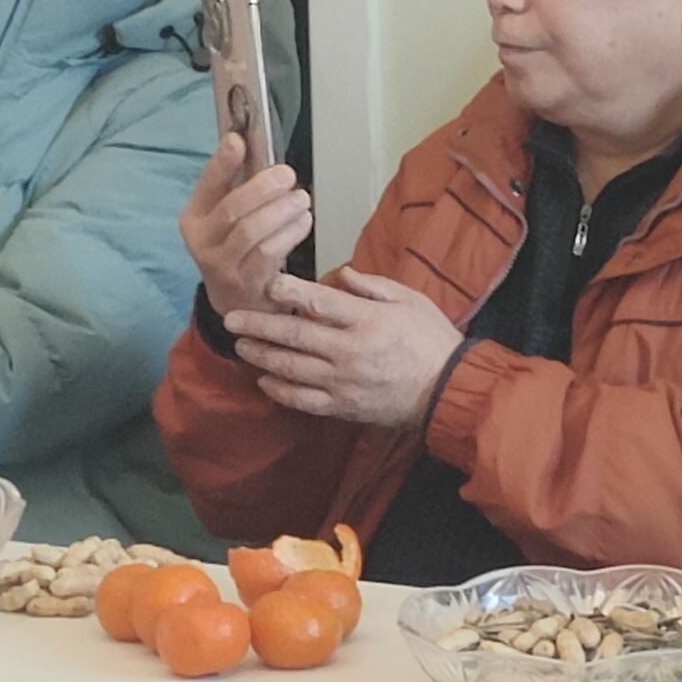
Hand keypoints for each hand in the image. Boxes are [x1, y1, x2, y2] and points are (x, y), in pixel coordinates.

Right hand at [180, 134, 317, 325]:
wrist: (237, 300)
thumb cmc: (237, 247)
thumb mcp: (228, 216)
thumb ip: (238, 183)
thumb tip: (250, 141)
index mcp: (195, 216)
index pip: (207, 185)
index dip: (222, 162)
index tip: (238, 140)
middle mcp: (202, 241)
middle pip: (232, 209)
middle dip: (262, 188)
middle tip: (287, 174)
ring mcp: (221, 265)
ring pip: (251, 232)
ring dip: (281, 211)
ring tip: (301, 199)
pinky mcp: (245, 283)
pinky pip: (269, 254)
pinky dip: (290, 234)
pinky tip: (303, 221)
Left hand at [222, 270, 461, 430]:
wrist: (448, 390)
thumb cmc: (432, 340)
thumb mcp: (411, 300)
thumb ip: (373, 286)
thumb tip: (341, 274)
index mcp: (368, 321)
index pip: (320, 302)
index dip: (290, 292)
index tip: (270, 284)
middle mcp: (350, 351)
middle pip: (295, 335)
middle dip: (259, 325)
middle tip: (232, 319)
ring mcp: (343, 382)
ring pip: (291, 368)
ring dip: (262, 355)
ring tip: (241, 345)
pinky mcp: (343, 406)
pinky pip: (302, 400)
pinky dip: (279, 390)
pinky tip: (264, 380)